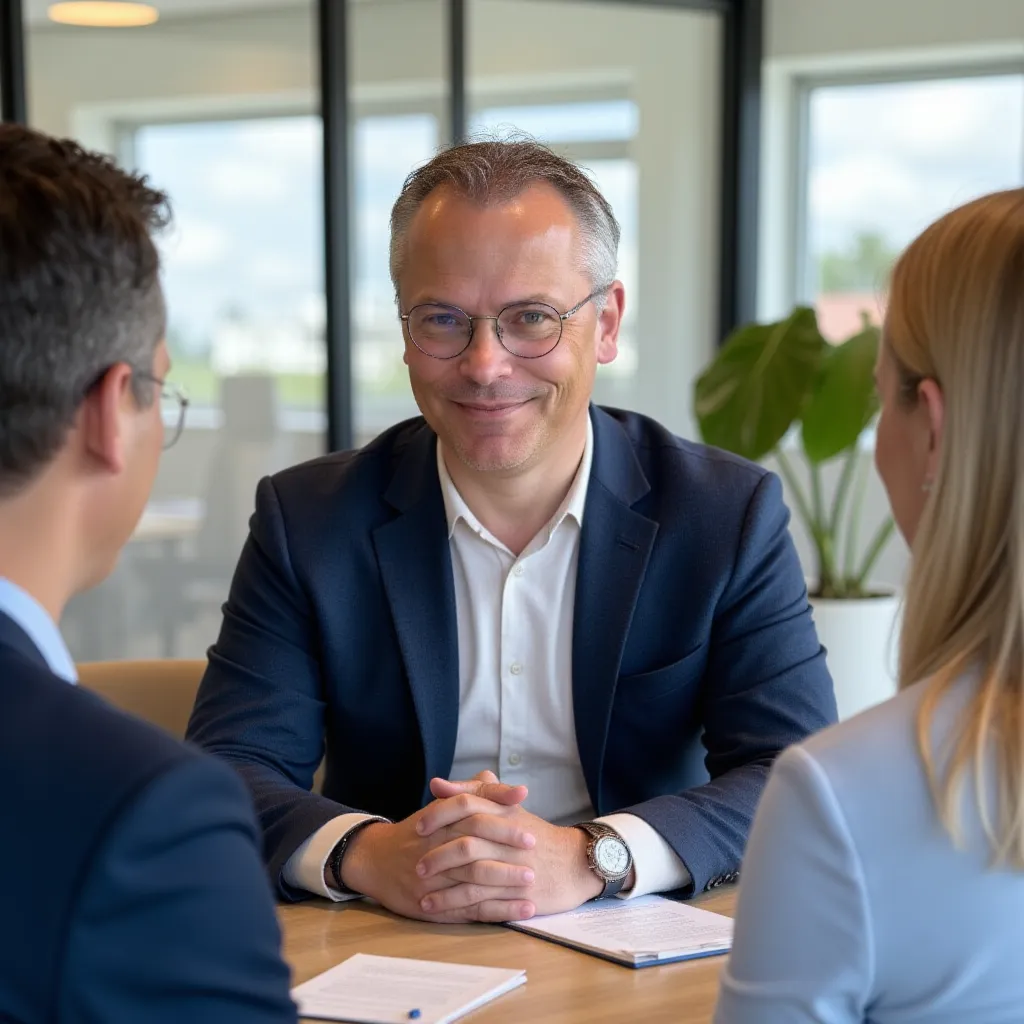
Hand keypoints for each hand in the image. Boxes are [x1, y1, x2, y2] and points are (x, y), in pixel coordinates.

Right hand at [337, 772, 537, 922]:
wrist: (375, 861)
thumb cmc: (416, 832)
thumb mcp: (439, 808)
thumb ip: (469, 792)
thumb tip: (495, 775)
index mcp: (438, 821)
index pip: (470, 812)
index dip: (498, 814)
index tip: (525, 813)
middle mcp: (434, 849)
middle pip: (473, 846)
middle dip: (505, 848)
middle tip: (533, 848)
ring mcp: (434, 880)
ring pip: (472, 880)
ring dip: (505, 881)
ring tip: (533, 883)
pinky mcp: (435, 905)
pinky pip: (471, 909)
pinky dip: (500, 911)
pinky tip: (523, 911)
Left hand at [415, 777, 604, 917]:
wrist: (575, 863)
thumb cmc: (536, 835)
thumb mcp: (509, 809)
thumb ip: (474, 793)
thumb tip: (438, 784)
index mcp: (505, 813)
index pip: (467, 806)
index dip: (440, 815)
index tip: (418, 826)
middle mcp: (508, 839)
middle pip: (466, 843)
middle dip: (437, 855)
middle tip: (415, 863)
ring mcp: (513, 867)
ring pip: (471, 876)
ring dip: (442, 886)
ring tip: (419, 891)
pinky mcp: (517, 894)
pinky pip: (481, 902)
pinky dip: (455, 906)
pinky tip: (436, 909)